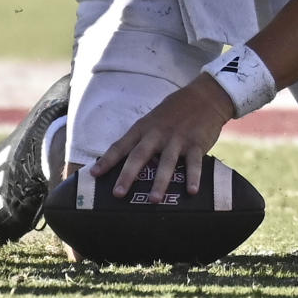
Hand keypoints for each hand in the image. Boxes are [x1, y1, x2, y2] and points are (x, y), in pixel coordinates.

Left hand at [90, 76, 233, 201]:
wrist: (203, 97)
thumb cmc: (173, 113)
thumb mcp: (153, 121)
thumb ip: (142, 141)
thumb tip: (126, 165)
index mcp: (143, 128)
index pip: (121, 145)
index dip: (107, 160)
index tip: (94, 174)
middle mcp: (157, 133)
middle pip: (140, 155)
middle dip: (128, 175)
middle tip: (118, 194)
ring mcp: (177, 138)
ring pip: (166, 162)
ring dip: (160, 182)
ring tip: (153, 200)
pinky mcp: (196, 143)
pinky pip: (194, 163)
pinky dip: (193, 177)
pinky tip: (191, 191)